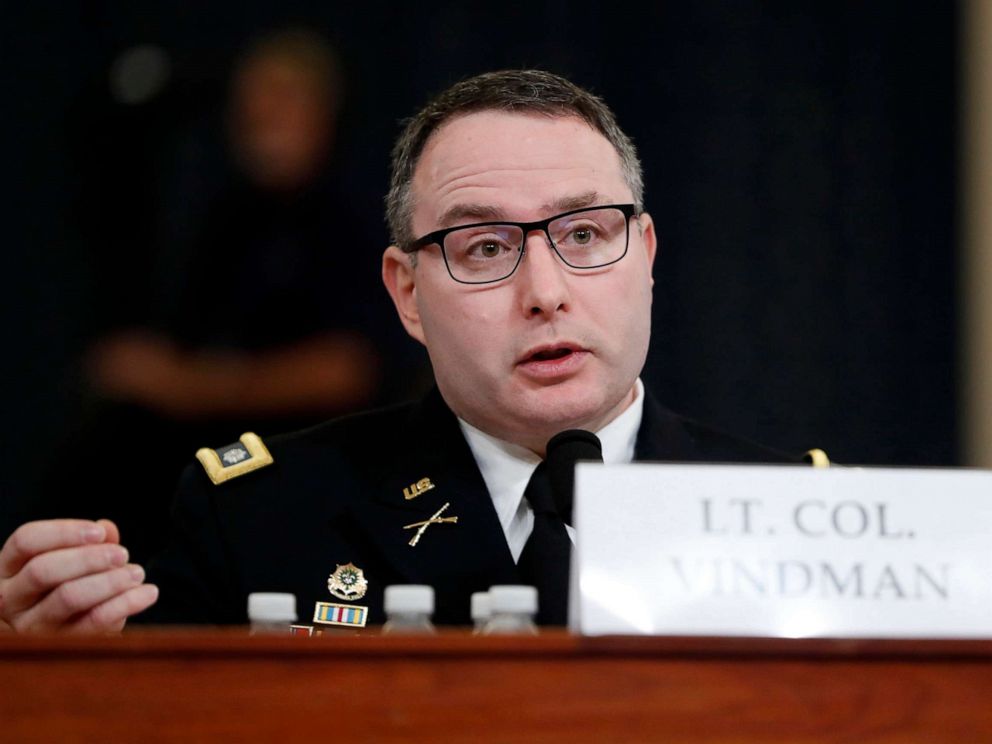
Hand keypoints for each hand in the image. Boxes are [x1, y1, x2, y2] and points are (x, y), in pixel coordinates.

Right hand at [0, 519, 157, 632]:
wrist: (71, 629)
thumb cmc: (70, 583)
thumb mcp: (74, 559)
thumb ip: (90, 541)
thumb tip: (107, 528)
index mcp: (8, 568)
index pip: (26, 541)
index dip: (63, 532)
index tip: (99, 532)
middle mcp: (11, 599)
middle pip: (42, 570)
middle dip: (88, 558)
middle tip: (122, 554)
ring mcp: (31, 626)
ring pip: (67, 597)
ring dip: (109, 581)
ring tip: (138, 573)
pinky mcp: (60, 645)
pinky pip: (94, 623)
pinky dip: (126, 604)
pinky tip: (147, 593)